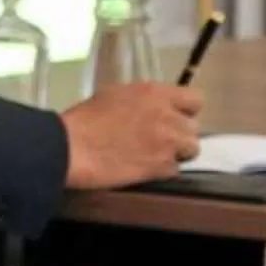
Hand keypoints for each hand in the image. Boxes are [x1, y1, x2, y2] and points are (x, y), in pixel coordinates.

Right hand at [61, 83, 203, 188]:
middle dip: (179, 134)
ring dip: (176, 154)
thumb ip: (142, 100)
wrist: (70, 148)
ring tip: (154, 156)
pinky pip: (174, 170)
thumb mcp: (113, 95)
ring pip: (191, 150)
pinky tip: (142, 169)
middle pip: (194, 128)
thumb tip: (152, 108)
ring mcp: (168, 143)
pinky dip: (161, 171)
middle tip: (158, 140)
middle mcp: (169, 116)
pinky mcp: (162, 167)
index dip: (184, 111)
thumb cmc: (84, 119)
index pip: (195, 100)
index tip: (171, 117)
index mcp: (156, 93)